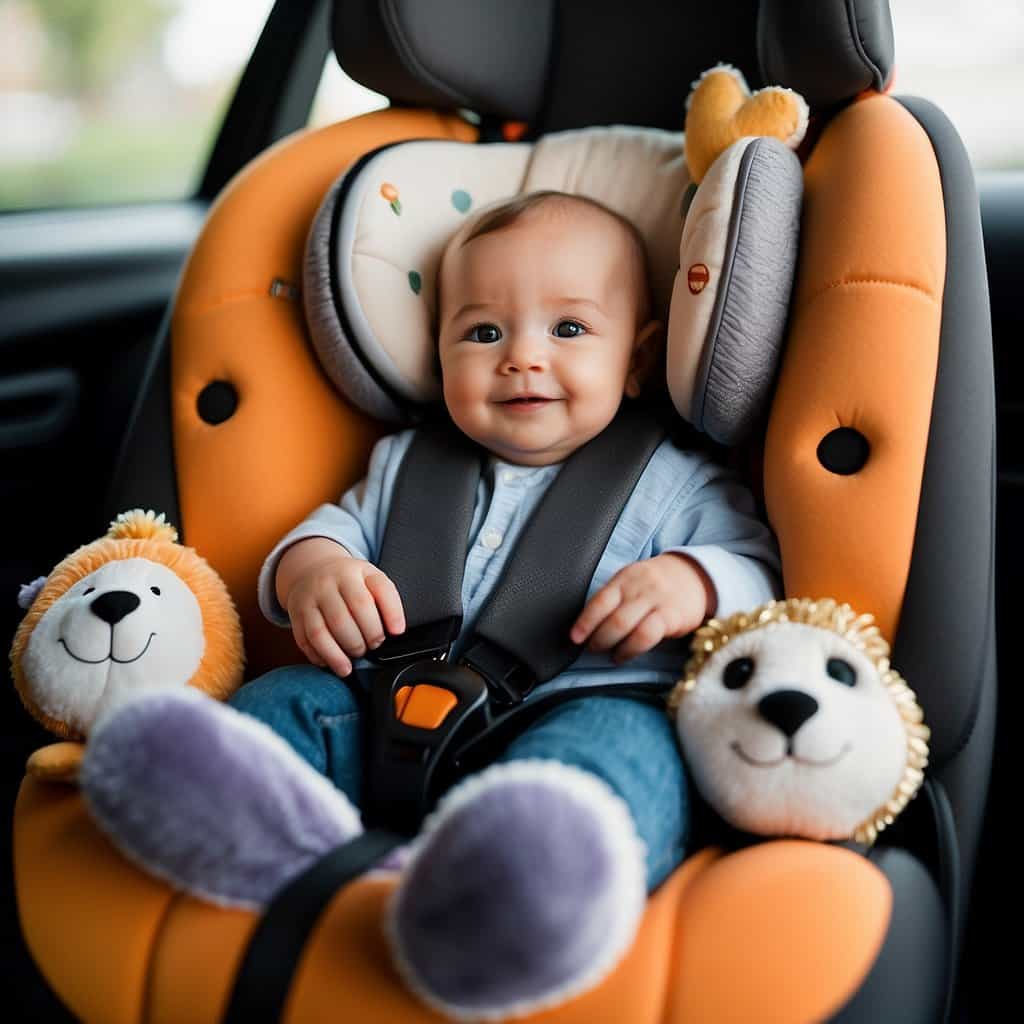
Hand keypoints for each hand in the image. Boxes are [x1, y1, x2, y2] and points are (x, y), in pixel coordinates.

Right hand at [285, 552, 404, 676]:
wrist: (312, 569)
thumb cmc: (348, 581)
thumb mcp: (370, 578)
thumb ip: (386, 598)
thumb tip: (396, 629)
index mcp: (352, 572)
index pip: (372, 595)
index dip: (390, 615)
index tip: (397, 632)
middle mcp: (327, 584)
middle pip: (344, 619)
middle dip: (363, 640)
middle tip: (372, 645)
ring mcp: (308, 600)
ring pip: (320, 633)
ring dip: (339, 655)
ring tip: (352, 662)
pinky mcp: (296, 616)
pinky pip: (305, 641)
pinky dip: (320, 656)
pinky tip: (333, 662)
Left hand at [569, 554, 713, 663]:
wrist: (695, 575)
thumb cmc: (656, 583)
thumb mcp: (632, 581)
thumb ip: (613, 598)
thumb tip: (588, 625)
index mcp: (624, 579)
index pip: (599, 601)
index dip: (584, 621)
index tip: (574, 637)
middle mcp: (639, 588)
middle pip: (612, 617)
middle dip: (597, 638)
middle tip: (592, 649)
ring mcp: (656, 601)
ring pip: (627, 627)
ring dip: (612, 645)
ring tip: (609, 655)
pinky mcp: (672, 616)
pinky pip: (647, 635)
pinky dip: (631, 650)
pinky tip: (625, 655)